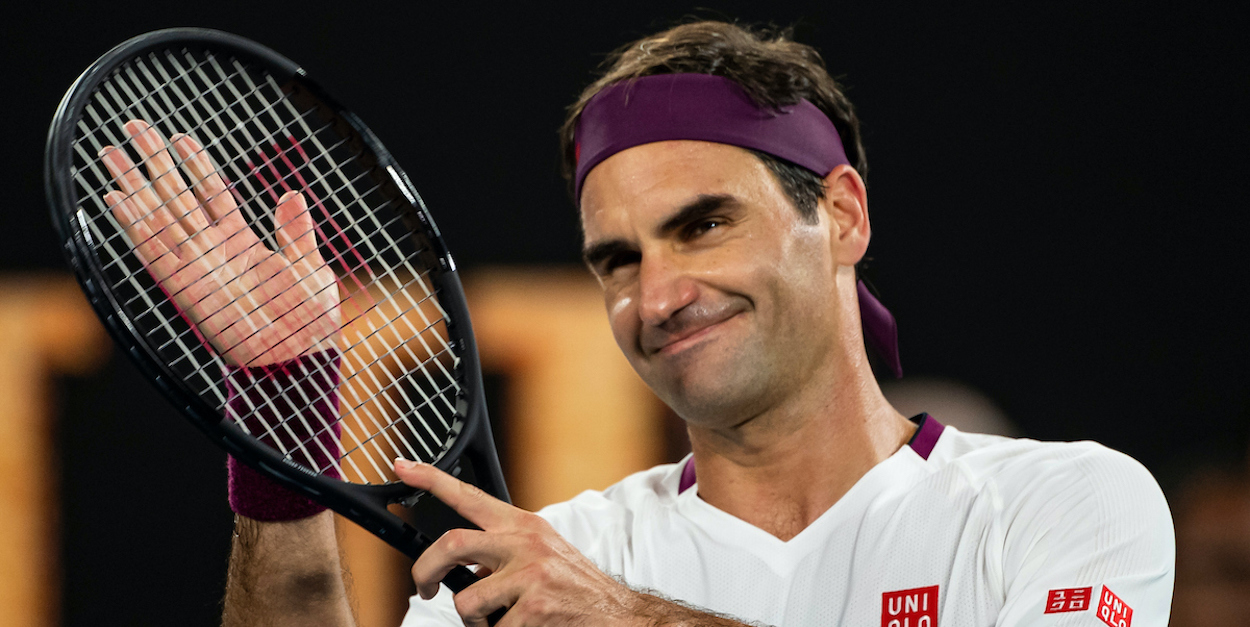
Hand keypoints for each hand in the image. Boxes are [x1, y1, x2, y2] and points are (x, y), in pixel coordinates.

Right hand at [100, 120, 339, 366]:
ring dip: (133, 185)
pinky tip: (115, 199)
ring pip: (157, 216)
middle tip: (132, 125)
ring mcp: (196, 266)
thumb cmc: (309, 319)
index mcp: (242, 242)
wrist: (298, 358)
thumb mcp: (310, 267)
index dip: (196, 164)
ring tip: (110, 152)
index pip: (212, 193)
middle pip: (176, 195)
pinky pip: (153, 251)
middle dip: (154, 161)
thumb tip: (291, 194)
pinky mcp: (184, 288)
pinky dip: (133, 225)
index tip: (179, 136)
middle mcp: (213, 250)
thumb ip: (296, 232)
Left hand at [395, 460, 639, 626]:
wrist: (619, 614)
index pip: (470, 496)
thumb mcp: (542, 554)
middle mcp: (526, 543)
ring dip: (474, 620)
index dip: (430, 479)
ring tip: (498, 620)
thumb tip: (466, 568)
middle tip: (426, 586)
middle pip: (451, 545)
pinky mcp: (537, 607)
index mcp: (523, 526)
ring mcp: (532, 575)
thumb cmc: (575, 587)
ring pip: (467, 601)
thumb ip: (504, 551)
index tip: (402, 467)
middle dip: (426, 570)